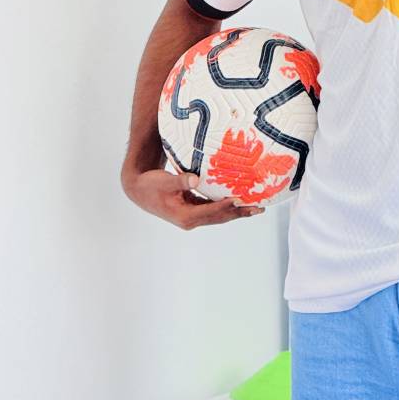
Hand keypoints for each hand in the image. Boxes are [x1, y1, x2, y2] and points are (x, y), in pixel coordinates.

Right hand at [122, 168, 265, 229]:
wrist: (139, 190)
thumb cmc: (151, 185)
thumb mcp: (164, 181)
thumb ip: (180, 180)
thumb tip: (195, 179)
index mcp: (184, 216)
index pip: (210, 212)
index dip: (226, 206)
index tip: (240, 200)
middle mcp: (190, 220)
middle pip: (219, 217)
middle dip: (239, 212)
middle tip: (259, 208)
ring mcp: (192, 217)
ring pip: (219, 215)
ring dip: (237, 211)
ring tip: (255, 207)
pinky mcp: (193, 210)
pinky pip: (214, 210)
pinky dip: (227, 206)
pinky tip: (237, 201)